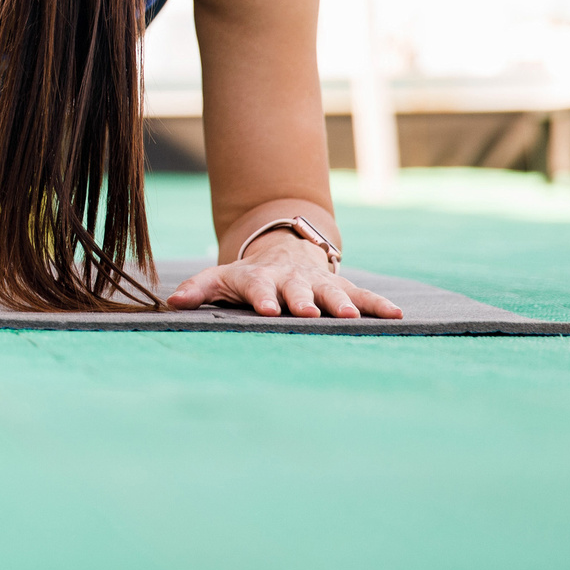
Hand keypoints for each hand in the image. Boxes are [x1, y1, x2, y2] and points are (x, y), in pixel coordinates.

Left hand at [162, 234, 401, 319]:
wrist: (282, 250)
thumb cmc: (247, 276)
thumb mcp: (220, 279)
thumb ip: (198, 289)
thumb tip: (172, 302)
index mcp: (260, 280)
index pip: (259, 288)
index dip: (263, 298)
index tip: (267, 310)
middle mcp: (292, 280)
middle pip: (298, 290)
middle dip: (304, 301)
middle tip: (309, 314)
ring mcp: (319, 283)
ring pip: (332, 293)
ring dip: (342, 305)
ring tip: (353, 319)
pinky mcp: (342, 286)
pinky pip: (363, 295)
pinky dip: (379, 305)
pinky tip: (396, 316)